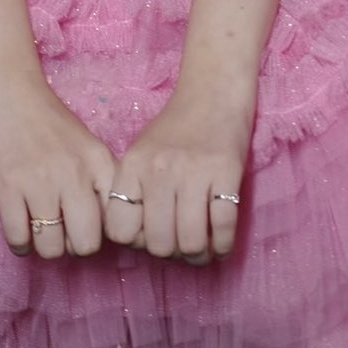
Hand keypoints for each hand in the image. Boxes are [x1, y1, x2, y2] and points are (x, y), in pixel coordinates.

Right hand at [0, 77, 116, 261]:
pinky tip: (21, 228)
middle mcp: (74, 173)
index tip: (89, 224)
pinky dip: (20, 243)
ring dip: (45, 245)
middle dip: (73, 244)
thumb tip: (105, 232)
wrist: (11, 92)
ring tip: (39, 226)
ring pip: (51, 249)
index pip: (116, 223)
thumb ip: (102, 184)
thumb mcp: (89, 147)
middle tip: (62, 229)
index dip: (103, 232)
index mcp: (99, 163)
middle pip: (85, 245)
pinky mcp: (8, 186)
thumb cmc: (51, 123)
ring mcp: (40, 181)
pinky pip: (18, 240)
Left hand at [104, 87, 251, 264]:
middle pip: (159, 245)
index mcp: (133, 167)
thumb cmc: (176, 129)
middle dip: (172, 254)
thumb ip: (134, 193)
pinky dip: (223, 246)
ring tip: (203, 248)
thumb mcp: (141, 153)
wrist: (213, 93)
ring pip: (191, 243)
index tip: (151, 235)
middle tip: (181, 244)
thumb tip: (140, 243)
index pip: (120, 231)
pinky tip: (221, 243)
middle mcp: (159, 170)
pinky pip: (224, 229)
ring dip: (199, 255)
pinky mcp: (226, 172)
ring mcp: (193, 172)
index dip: (136, 242)